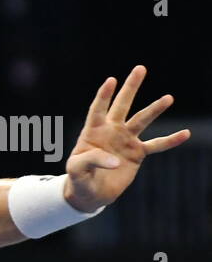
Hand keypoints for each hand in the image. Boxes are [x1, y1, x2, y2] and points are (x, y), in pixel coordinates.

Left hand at [65, 65, 190, 211]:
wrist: (90, 193)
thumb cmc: (78, 178)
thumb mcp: (76, 170)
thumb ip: (92, 160)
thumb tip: (116, 160)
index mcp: (92, 132)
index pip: (98, 110)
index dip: (104, 96)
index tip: (111, 80)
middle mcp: (111, 131)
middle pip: (122, 105)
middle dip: (130, 87)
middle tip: (140, 68)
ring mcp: (125, 140)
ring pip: (142, 120)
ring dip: (154, 109)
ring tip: (168, 98)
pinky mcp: (137, 153)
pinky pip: (156, 145)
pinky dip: (170, 140)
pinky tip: (185, 134)